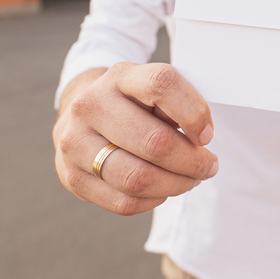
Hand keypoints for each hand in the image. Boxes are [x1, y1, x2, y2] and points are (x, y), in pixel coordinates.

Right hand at [53, 62, 217, 215]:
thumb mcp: (151, 89)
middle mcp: (90, 105)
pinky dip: (153, 201)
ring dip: (175, 185)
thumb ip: (176, 105)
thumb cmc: (131, 104)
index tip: (207, 135)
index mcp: (119, 76)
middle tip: (208, 166)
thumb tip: (199, 139)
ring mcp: (75, 143)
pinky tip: (162, 190)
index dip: (194, 112)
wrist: (80, 115)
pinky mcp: (72, 177)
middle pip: (154, 142)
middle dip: (192, 161)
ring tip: (190, 180)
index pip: (162, 84)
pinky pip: (123, 202)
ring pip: (137, 178)